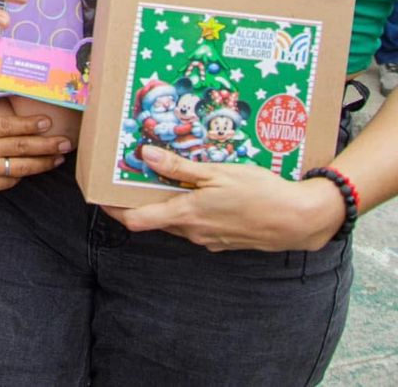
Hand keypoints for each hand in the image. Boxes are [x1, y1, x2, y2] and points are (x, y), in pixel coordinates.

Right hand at [0, 101, 69, 203]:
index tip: (47, 122)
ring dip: (43, 162)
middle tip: (66, 142)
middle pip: (21, 146)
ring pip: (21, 166)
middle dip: (47, 144)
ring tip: (58, 158)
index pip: (7, 126)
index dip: (29, 124)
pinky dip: (22, 176)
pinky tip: (32, 171)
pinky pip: (9, 181)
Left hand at [103, 146, 346, 251]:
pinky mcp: (223, 240)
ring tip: (166, 178)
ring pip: (175, 221)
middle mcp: (191, 232)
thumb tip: (145, 156)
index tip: (99, 195)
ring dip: (166, 204)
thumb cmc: (259, 192)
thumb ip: (179, 168)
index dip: (112, 209)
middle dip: (139, 200)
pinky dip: (189, 210)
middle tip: (131, 177)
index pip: (135, 219)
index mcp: (185, 214)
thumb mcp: (217, 173)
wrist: (298, 220)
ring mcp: (207, 239)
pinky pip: (196, 226)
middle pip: (153, 219)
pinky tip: (201, 192)